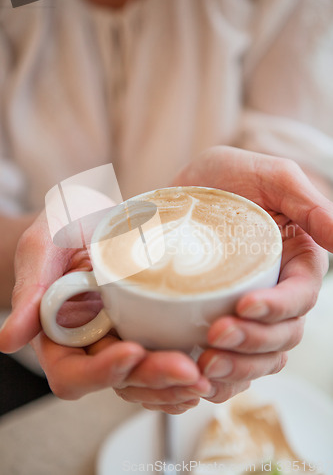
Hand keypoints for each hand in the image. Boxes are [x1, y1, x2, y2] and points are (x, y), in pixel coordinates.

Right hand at [0, 211, 248, 413]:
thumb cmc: (63, 226)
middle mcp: (92, 345)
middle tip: (191, 371)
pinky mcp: (148, 328)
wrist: (92, 214)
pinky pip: (165, 359)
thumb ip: (31, 287)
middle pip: (119, 382)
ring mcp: (121, 338)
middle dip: (153, 380)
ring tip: (208, 374)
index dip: (102, 371)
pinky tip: (212, 367)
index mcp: (60, 335)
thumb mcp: (44, 245)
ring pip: (146, 381)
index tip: (133, 352)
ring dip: (176, 385)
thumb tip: (9, 340)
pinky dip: (186, 371)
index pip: (73, 373)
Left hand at [173, 146, 331, 402]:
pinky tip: (200, 378)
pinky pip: (232, 362)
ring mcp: (247, 310)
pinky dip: (222, 377)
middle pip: (282, 335)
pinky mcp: (218, 320)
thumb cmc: (227, 177)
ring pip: (260, 356)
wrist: (179, 191)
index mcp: (295, 263)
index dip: (278, 308)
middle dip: (253, 342)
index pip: (300, 298)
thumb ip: (309, 204)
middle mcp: (276, 291)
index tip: (245, 306)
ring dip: (238, 367)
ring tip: (204, 364)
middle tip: (214, 336)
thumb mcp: (270, 177)